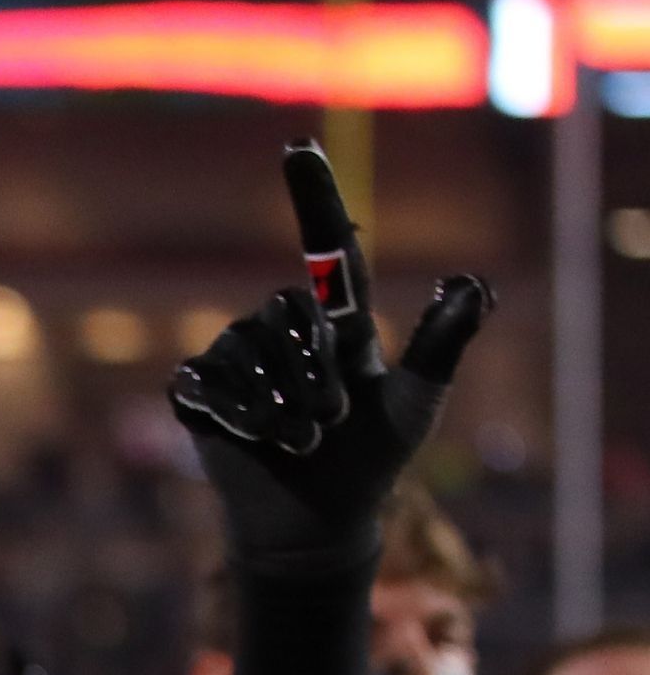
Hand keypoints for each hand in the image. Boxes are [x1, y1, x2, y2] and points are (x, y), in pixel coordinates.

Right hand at [169, 142, 491, 571]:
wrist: (313, 526)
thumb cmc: (369, 465)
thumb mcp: (417, 405)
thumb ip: (441, 346)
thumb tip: (475, 284)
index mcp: (337, 322)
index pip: (326, 248)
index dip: (313, 196)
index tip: (299, 148)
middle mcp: (283, 330)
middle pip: (283, 309)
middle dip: (308, 368)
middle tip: (329, 421)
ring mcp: (236, 361)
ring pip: (244, 344)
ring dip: (277, 398)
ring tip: (300, 440)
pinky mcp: (200, 395)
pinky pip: (206, 379)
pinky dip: (237, 409)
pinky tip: (255, 439)